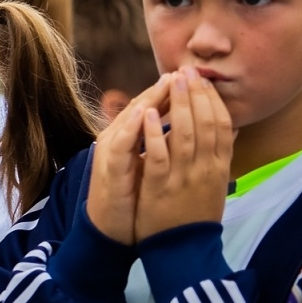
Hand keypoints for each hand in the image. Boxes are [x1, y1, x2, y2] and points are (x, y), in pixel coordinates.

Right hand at [85, 74, 174, 243]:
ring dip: (150, 98)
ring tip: (168, 82)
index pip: (150, 109)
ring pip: (130, 119)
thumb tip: (187, 130)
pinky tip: (147, 113)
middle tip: (183, 72)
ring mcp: (110, 152)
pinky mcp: (109, 168)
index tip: (192, 80)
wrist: (109, 230)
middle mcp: (116, 140)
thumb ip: (160, 148)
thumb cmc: (130, 200)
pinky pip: (122, 143)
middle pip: (141, 107)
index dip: (170, 93)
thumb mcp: (147, 169)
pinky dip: (134, 127)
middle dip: (163, 89)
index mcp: (128, 140)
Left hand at [135, 69, 232, 241]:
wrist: (183, 251)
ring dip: (176, 104)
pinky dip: (152, 132)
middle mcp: (206, 169)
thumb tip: (231, 129)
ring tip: (170, 80)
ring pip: (183, 134)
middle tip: (187, 70)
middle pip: (205, 123)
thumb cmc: (195, 215)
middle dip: (196, 94)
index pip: (222, 124)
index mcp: (220, 167)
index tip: (203, 80)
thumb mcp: (215, 184)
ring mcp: (184, 177)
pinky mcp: (161, 187)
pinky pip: (157, 155)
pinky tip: (146, 113)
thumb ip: (220, 156)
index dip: (213, 100)